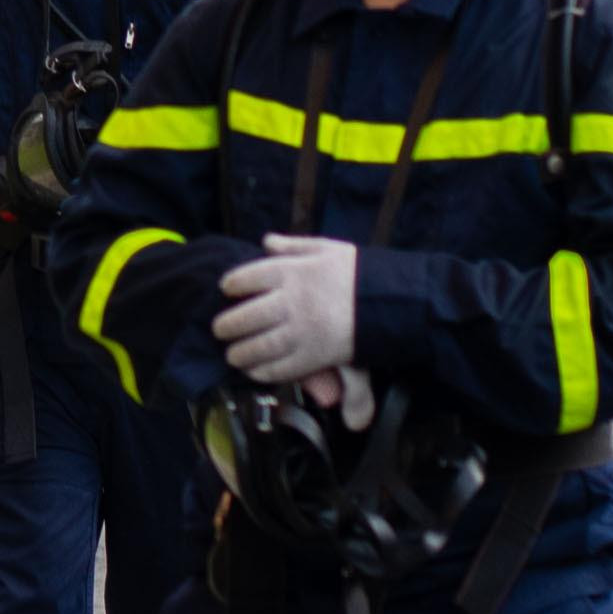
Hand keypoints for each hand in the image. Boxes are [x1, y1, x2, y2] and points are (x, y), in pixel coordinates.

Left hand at [212, 234, 361, 388]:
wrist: (393, 302)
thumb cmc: (358, 273)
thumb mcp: (327, 249)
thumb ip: (293, 246)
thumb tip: (266, 241)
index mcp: (294, 272)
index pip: (249, 277)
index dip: (232, 284)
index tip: (226, 289)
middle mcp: (293, 302)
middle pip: (248, 316)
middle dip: (227, 325)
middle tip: (219, 329)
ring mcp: (302, 331)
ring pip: (259, 346)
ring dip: (240, 353)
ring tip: (232, 354)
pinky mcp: (315, 356)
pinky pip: (281, 368)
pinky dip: (263, 372)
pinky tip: (254, 370)